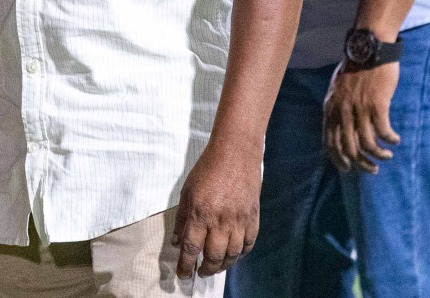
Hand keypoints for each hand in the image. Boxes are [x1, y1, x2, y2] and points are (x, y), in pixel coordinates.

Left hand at [171, 140, 261, 277]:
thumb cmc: (208, 169)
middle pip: (214, 256)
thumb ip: (182, 219)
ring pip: (233, 254)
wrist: (235, 153)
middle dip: (206, 269)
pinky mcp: (253, 217)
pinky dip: (241, 253)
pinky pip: (249, 243)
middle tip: (201, 272)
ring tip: (216, 267)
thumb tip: (176, 241)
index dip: (186, 265)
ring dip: (223, 265)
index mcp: (201, 213)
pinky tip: (234, 255)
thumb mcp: (187, 191)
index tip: (183, 275)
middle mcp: (220, 220)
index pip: (191, 248)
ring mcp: (239, 220)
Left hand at [323, 60, 400, 173]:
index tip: (349, 169)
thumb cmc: (355, 69)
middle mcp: (342, 111)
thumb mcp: (337, 90)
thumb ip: (337, 109)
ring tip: (387, 155)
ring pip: (368, 145)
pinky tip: (395, 139)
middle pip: (349, 149)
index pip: (329, 143)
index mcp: (330, 109)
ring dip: (379, 155)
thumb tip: (341, 129)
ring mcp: (359, 109)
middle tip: (373, 169)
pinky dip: (390, 140)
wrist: (369, 49)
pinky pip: (383, 132)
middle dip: (362, 165)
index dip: (338, 160)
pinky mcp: (377, 105)